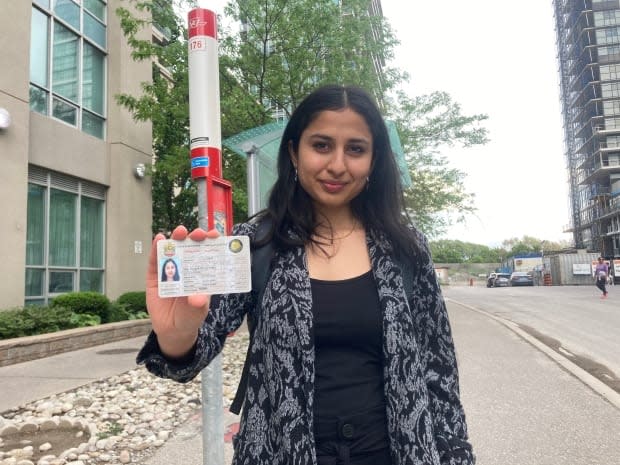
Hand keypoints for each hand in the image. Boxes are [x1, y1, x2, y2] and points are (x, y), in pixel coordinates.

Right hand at [146, 225, 219, 357]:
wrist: (172, 330)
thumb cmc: (190, 317)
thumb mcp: (197, 311)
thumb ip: (198, 304)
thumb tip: (198, 297)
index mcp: (202, 273)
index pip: (209, 253)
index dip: (212, 242)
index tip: (214, 235)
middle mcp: (188, 267)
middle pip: (192, 247)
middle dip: (195, 237)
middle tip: (198, 234)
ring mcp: (171, 270)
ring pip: (174, 250)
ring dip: (177, 238)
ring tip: (180, 232)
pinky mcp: (155, 276)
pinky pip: (155, 261)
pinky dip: (156, 249)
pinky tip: (159, 239)